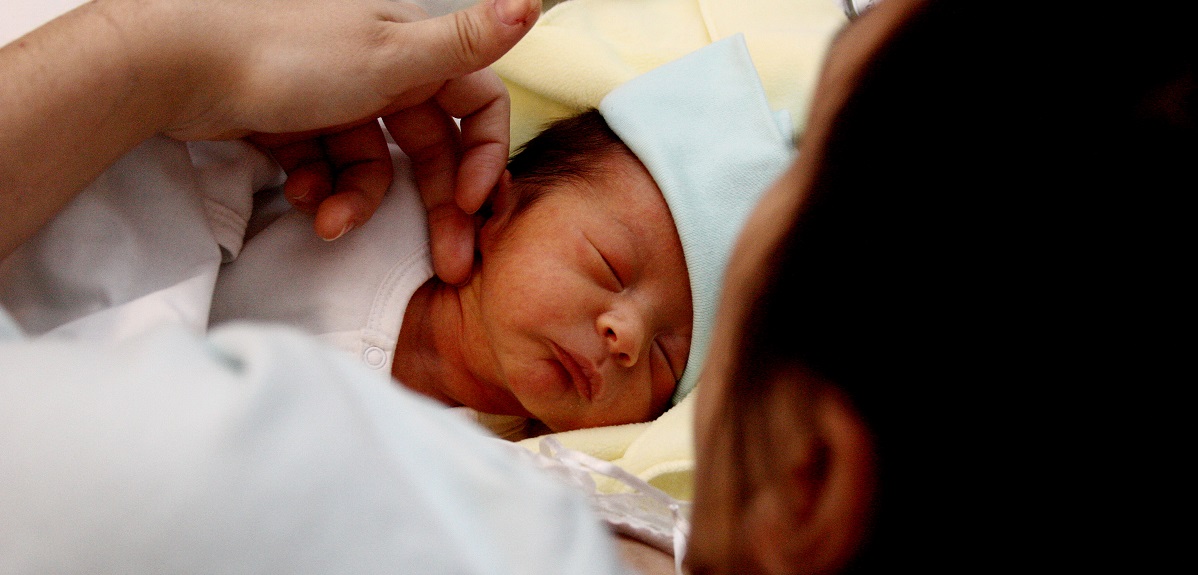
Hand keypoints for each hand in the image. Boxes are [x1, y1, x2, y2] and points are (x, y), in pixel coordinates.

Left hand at [157, 0, 537, 282]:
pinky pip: (329, 168)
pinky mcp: (297, 123)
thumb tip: (530, 3)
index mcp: (412, 47)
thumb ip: (463, 41)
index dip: (483, 156)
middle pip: (428, 147)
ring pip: (374, 166)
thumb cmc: (284, 54)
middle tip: (448, 262)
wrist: (174, 65)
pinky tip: (298, 194)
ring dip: (358, 201)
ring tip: (328, 220)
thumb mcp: (390, 54)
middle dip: (434, 207)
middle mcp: (381, 69)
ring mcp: (337, 97)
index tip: (471, 202)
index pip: (477, 104)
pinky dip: (319, 188)